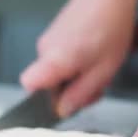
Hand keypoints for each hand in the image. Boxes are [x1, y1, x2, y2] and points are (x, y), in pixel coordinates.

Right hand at [20, 0, 136, 116]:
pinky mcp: (57, 36)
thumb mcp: (103, 71)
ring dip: (78, 78)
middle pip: (47, 84)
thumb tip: (63, 111)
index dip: (42, 98)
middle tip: (95, 87)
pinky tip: (95, 57)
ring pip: (58, 73)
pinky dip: (78, 64)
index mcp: (54, 60)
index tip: (63, 102)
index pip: (28, 85)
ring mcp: (50, 41)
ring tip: (99, 68)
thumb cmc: (109, 26)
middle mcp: (45, 50)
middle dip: (71, 92)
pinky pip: (62, 60)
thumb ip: (80, 94)